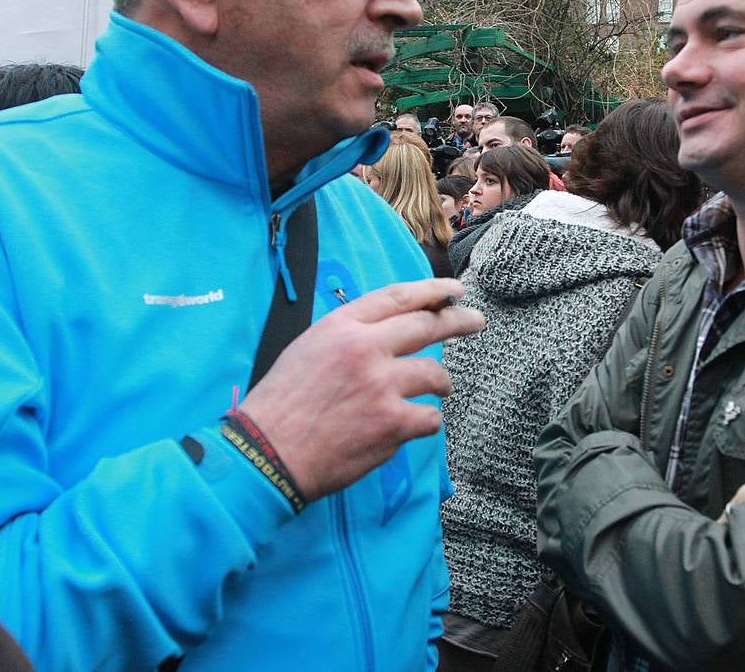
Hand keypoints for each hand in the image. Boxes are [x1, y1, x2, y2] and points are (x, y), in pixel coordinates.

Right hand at [237, 278, 483, 501]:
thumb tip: (385, 334)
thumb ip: (348, 337)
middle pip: (427, 326)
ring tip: (440, 389)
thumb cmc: (281, 405)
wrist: (267, 453)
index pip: (398, 297)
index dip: (432, 291)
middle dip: (458, 322)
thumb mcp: (307, 350)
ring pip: (434, 374)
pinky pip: (430, 418)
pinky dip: (426, 422)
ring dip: (441, 383)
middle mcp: (365, 349)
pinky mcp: (392, 423)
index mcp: (341, 327)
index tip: (454, 290)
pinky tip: (414, 425)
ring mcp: (381, 386)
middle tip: (476, 322)